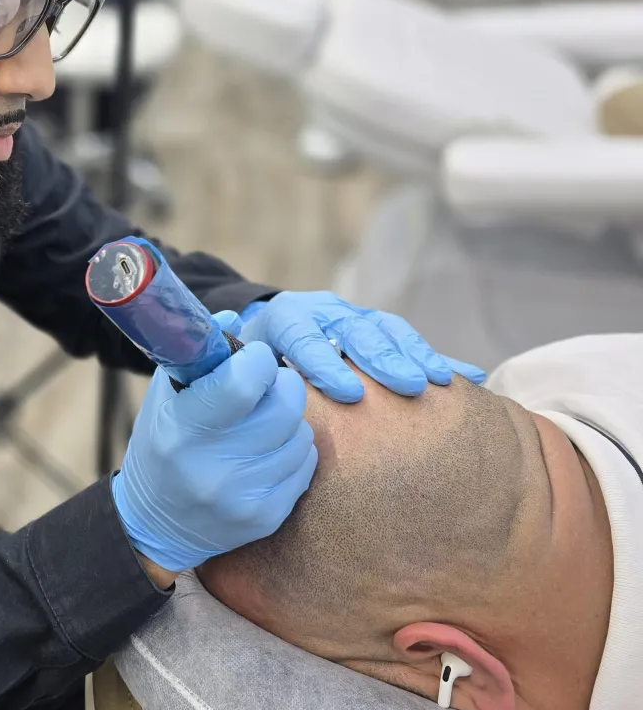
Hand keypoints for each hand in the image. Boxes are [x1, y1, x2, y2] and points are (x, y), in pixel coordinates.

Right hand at [114, 330, 316, 573]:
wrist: (158, 523)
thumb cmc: (163, 446)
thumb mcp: (165, 397)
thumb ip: (197, 355)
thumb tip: (233, 313)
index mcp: (182, 428)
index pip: (242, 383)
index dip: (258, 361)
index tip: (254, 358)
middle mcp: (212, 467)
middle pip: (283, 407)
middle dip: (282, 386)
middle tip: (268, 386)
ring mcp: (241, 497)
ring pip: (300, 436)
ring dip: (289, 421)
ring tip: (263, 422)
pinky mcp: (265, 517)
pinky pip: (305, 466)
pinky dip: (294, 451)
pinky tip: (269, 451)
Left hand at [229, 292, 485, 403]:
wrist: (262, 334)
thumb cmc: (249, 366)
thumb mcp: (237, 368)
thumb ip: (242, 379)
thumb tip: (241, 397)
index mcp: (286, 319)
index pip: (304, 335)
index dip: (324, 360)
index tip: (346, 391)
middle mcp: (326, 312)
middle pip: (356, 329)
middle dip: (382, 357)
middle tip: (406, 385)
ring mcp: (357, 318)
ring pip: (389, 330)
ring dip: (416, 355)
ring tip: (437, 382)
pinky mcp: (380, 332)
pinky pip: (414, 345)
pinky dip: (442, 361)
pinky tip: (472, 379)